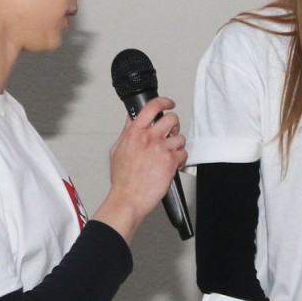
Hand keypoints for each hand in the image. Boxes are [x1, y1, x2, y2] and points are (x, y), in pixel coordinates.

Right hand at [94, 96, 187, 241]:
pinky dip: (180, 159)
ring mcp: (161, 149)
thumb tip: (132, 120)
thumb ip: (127, 133)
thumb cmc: (122, 179)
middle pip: (172, 119)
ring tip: (168, 154)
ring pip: (180, 137)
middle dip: (173, 126)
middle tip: (170, 133)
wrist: (128, 198)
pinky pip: (184, 153)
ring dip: (176, 145)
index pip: (152, 107)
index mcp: (134, 132)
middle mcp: (148, 138)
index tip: (169, 103)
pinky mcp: (171, 161)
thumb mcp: (117, 150)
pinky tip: (171, 165)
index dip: (164, 102)